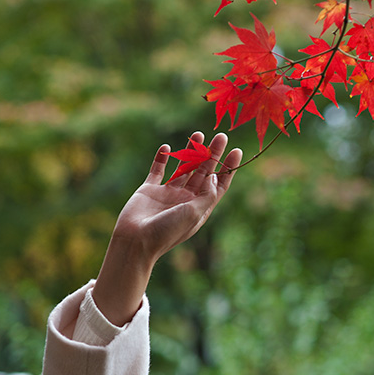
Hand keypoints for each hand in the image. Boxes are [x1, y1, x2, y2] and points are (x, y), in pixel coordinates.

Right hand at [92, 132, 241, 325]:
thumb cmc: (167, 231)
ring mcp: (167, 194)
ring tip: (198, 134)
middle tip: (221, 136)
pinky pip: (157, 170)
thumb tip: (215, 176)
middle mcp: (185, 199)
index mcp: (199, 208)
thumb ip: (208, 194)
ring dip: (191, 151)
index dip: (228, 169)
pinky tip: (167, 146)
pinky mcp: (149, 189)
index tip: (237, 151)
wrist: (136, 240)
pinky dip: (161, 158)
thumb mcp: (195, 213)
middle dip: (212, 154)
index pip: (218, 185)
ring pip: (182, 167)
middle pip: (203, 172)